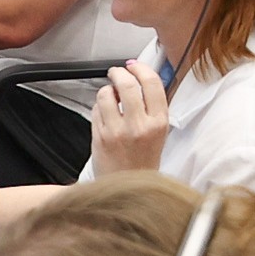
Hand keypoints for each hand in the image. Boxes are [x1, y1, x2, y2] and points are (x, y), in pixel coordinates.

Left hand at [87, 57, 172, 173]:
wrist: (129, 189)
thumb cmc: (144, 161)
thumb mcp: (159, 133)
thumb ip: (152, 106)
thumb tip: (141, 77)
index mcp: (159, 123)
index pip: (152, 83)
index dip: (141, 69)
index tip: (134, 66)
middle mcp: (139, 126)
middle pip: (127, 84)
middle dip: (119, 73)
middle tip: (117, 73)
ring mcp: (117, 132)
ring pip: (106, 94)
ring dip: (107, 90)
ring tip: (111, 97)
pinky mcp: (99, 137)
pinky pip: (95, 109)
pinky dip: (99, 106)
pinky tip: (105, 113)